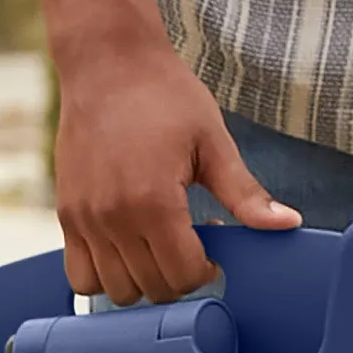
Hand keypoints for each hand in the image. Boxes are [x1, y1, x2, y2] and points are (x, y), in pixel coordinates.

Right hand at [50, 25, 296, 305]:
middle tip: (191, 246)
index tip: (214, 252)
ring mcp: (84, 218)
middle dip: (179, 278)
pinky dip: (105, 275)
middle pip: (152, 289)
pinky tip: (128, 248)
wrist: (107, 62)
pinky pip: (78, 275)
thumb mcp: (212, 141)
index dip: (206, 272)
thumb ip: (245, 193)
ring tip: (159, 247)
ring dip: (143, 281)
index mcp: (153, 201)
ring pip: (114, 291)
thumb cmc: (164, 95)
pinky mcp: (65, 213)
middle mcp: (112, 217)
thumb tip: (287, 224)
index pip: (183, 276)